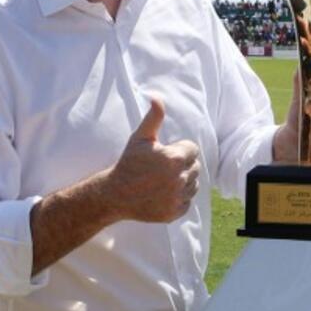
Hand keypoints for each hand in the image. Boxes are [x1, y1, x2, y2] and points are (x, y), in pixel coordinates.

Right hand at [103, 96, 200, 222]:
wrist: (115, 194)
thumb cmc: (129, 163)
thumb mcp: (140, 138)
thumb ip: (153, 118)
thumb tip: (156, 97)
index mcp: (175, 159)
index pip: (193, 149)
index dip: (179, 149)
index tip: (164, 154)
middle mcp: (179, 179)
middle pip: (195, 167)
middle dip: (182, 165)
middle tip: (162, 167)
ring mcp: (177, 198)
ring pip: (194, 185)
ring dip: (183, 181)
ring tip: (163, 179)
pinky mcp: (174, 213)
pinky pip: (187, 202)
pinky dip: (179, 198)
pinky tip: (163, 193)